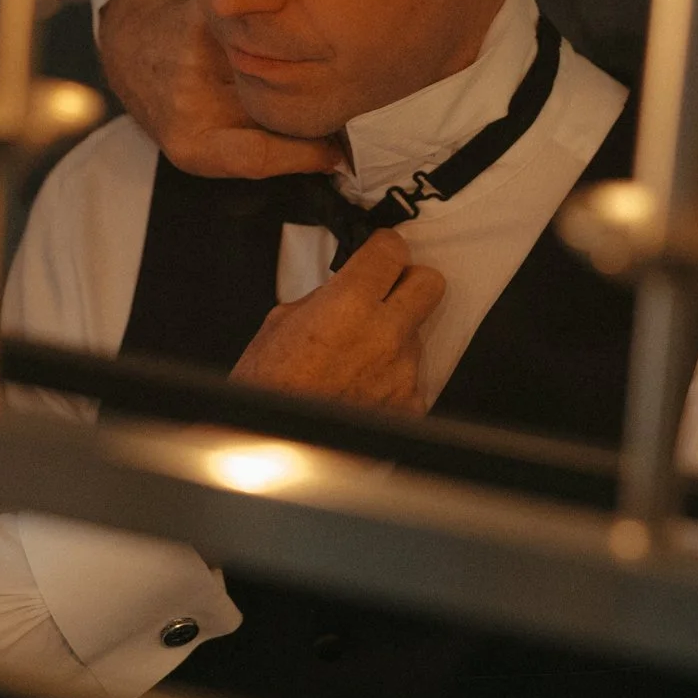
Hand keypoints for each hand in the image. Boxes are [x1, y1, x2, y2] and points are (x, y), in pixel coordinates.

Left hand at [97, 0, 339, 178]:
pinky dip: (283, 35)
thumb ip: (257, 151)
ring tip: (319, 68)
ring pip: (275, 68)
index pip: (257, 156)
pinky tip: (290, 34)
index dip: (305, 156)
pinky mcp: (203, 20)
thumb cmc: (176, 103)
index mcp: (191, 143)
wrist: (134, 46)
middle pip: (275, 110)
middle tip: (337, 107)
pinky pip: (262, 32)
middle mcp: (190, 103)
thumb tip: (335, 156)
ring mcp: (196, 59)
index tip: (337, 154)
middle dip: (313, 108)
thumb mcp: (202, 144)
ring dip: (302, 67)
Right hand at [229, 231, 444, 412]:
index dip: (384, 249)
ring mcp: (403, 372)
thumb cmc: (267, 390)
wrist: (273, 448)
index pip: (393, 251)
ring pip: (417, 335)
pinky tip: (362, 389)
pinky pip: (411, 378)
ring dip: (394, 339)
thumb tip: (343, 290)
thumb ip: (325, 298)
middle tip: (387, 293)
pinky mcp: (409, 406)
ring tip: (357, 359)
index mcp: (349, 304)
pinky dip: (392, 380)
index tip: (379, 254)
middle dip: (410, 283)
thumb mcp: (281, 322)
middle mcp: (385, 335)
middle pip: (430, 284)